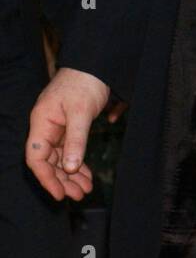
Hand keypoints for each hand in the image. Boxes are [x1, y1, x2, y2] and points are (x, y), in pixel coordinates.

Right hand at [24, 68, 110, 202]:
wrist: (96, 62)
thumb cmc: (85, 82)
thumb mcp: (82, 112)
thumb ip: (76, 141)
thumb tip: (70, 169)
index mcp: (42, 122)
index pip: (36, 157)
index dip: (46, 178)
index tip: (60, 194)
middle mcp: (46, 126)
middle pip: (49, 161)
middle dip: (62, 180)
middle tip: (80, 195)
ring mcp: (58, 126)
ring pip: (60, 158)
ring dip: (72, 174)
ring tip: (86, 189)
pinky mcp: (70, 125)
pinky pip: (70, 150)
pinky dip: (77, 162)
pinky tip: (86, 174)